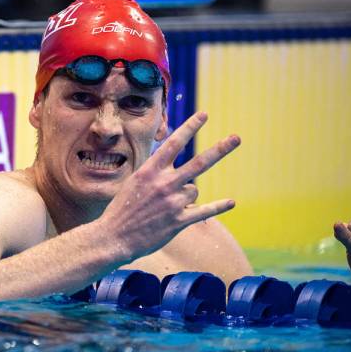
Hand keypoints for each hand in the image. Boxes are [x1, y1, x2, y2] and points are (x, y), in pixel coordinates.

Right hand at [100, 112, 239, 261]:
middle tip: (236, 138)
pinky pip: (204, 211)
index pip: (174, 143)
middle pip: (199, 162)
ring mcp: (173, 202)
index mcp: (150, 170)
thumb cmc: (122, 209)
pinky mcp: (178, 221)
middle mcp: (164, 183)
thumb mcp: (134, 182)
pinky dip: (219, 206)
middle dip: (220, 149)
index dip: (190, 127)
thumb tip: (173, 165)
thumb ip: (154, 172)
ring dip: (186, 195)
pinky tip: (231, 202)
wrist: (114, 236)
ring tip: (167, 206)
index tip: (204, 115)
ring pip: (194, 190)